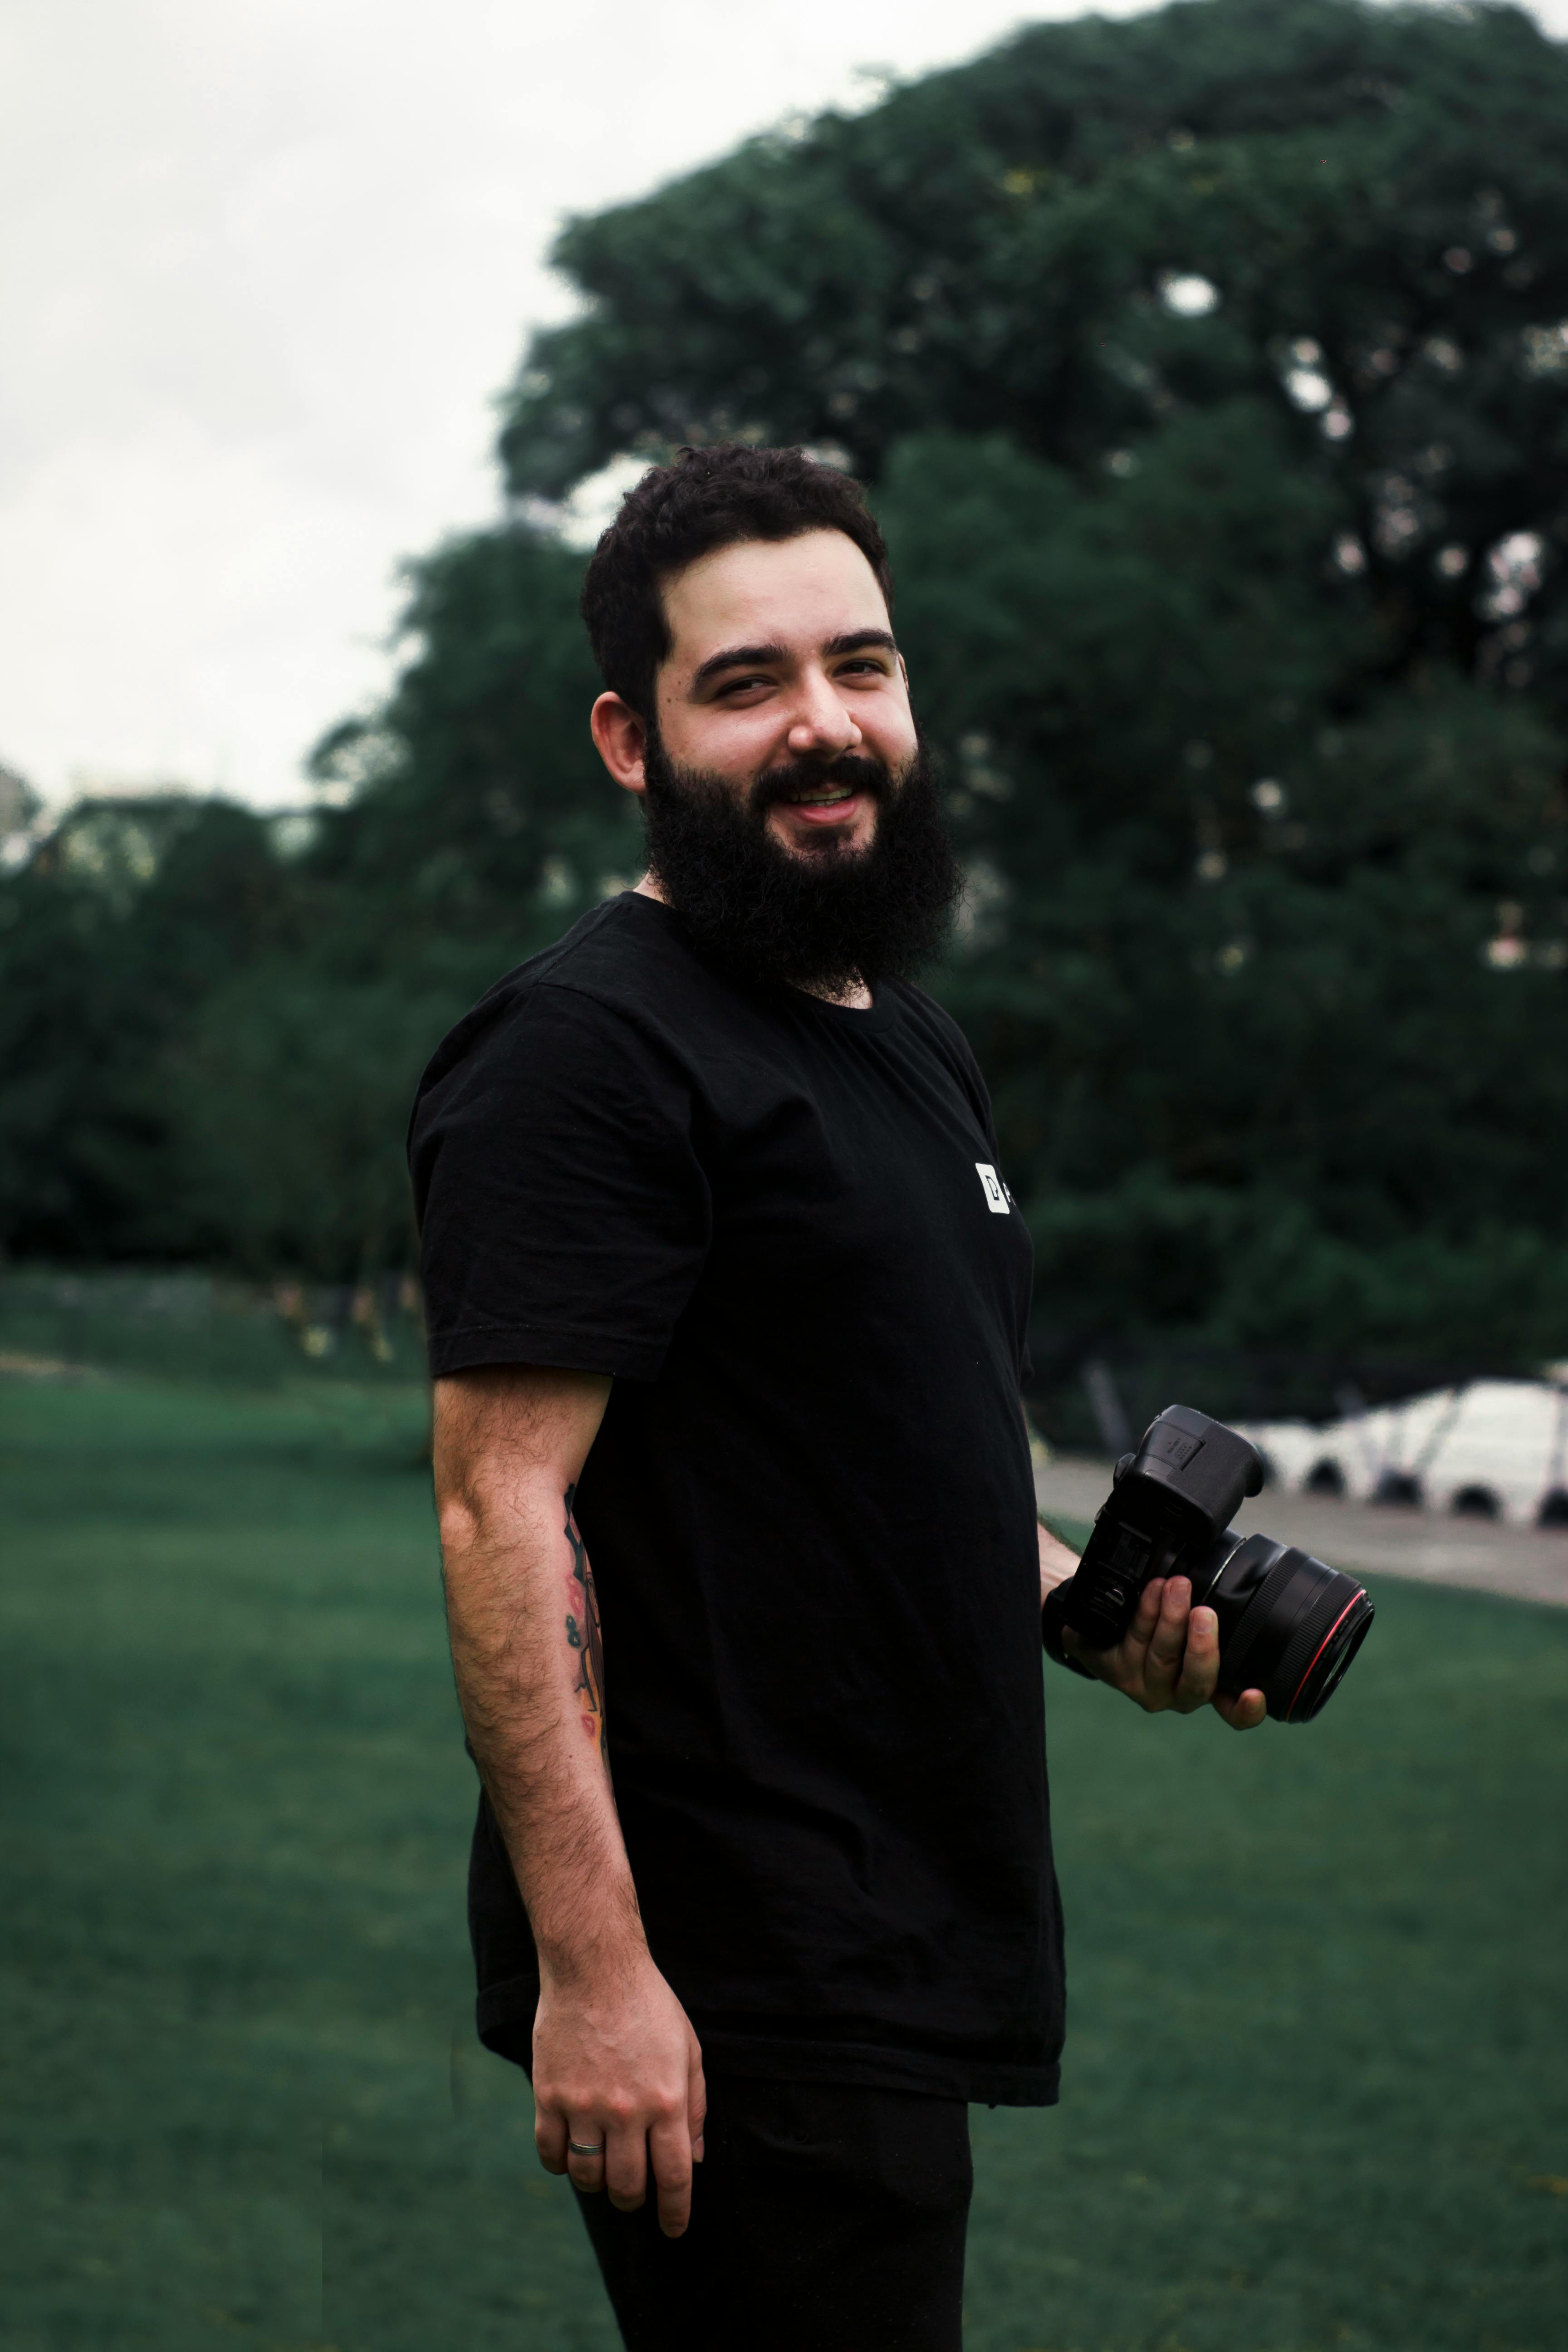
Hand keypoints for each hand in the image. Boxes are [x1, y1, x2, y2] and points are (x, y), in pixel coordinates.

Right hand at [532, 1946, 706, 2236]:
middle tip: (635, 2193)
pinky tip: (571, 2155)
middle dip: (635, 2201)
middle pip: (628, 2186)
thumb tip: (696, 2157)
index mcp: (666, 2101)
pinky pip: (551, 2153)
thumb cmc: (648, 2005)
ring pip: (588, 2177)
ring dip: (598, 2185)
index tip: (674, 2230)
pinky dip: (561, 2165)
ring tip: (604, 2171)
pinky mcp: (550, 2095)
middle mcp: (626, 2110)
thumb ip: (696, 2105)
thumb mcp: (689, 2050)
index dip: (675, 2213)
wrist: (595, 1967)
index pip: (674, 2177)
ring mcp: (584, 2104)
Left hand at [1064, 1575, 1265, 1729]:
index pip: (1234, 1711)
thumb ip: (1220, 1615)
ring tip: (1176, 1586)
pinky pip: (1134, 1641)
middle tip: (1204, 1614)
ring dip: (1170, 1619)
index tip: (1254, 1694)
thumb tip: (1258, 1576)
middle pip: (1196, 1682)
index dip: (1248, 1710)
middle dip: (1202, 1648)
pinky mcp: (1117, 1672)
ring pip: (1162, 1657)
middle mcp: (1178, 1694)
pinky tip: (1152, 1591)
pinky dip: (1145, 1613)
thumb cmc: (1170, 1624)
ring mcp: (1146, 1686)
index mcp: (1208, 1687)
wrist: (1110, 1630)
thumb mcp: (1198, 1622)